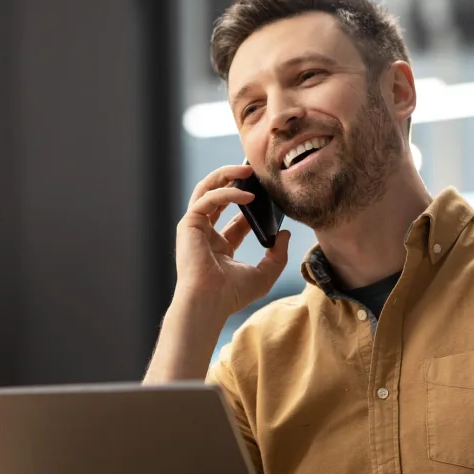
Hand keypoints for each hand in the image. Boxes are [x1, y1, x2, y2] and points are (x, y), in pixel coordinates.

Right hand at [174, 164, 289, 315]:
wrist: (210, 303)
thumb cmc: (232, 295)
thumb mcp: (265, 274)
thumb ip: (277, 255)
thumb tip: (284, 233)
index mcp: (220, 246)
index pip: (236, 217)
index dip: (251, 203)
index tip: (269, 193)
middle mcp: (205, 234)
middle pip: (217, 195)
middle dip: (233, 179)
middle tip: (255, 171)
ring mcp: (195, 228)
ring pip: (207, 189)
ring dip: (226, 175)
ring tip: (248, 169)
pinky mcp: (189, 224)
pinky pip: (208, 198)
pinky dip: (227, 192)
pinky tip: (248, 195)